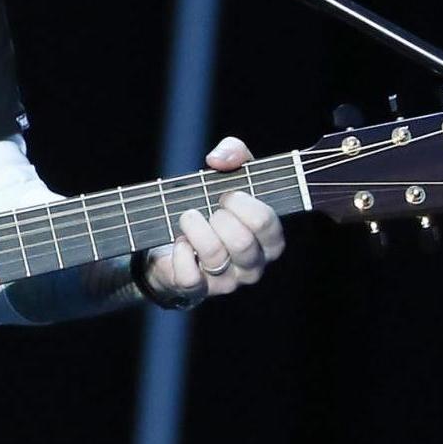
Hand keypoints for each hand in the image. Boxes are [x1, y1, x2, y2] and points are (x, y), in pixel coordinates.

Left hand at [140, 137, 287, 306]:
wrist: (174, 241)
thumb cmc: (211, 206)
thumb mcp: (229, 174)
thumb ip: (234, 153)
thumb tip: (219, 160)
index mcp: (268, 240)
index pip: (266, 223)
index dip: (243, 203)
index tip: (227, 194)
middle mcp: (253, 264)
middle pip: (242, 242)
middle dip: (219, 217)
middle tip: (207, 208)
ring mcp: (226, 281)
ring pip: (215, 256)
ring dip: (195, 229)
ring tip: (187, 217)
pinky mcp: (198, 290)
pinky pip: (190, 277)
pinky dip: (180, 254)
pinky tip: (179, 242)